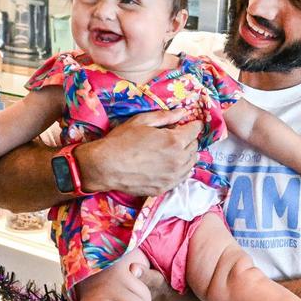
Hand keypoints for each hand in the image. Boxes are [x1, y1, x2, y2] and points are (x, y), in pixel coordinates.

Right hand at [78, 109, 199, 195]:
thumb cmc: (121, 141)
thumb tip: (182, 112)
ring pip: (191, 163)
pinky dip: (181, 169)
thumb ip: (165, 116)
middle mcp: (178, 160)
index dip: (193, 125)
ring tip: (174, 150)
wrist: (106, 167)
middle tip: (178, 136)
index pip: (195, 131)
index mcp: (174, 141)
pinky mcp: (166, 187)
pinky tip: (170, 164)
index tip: (190, 123)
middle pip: (194, 147)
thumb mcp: (142, 121)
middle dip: (189, 139)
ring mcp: (173, 176)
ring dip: (187, 154)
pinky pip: (182, 177)